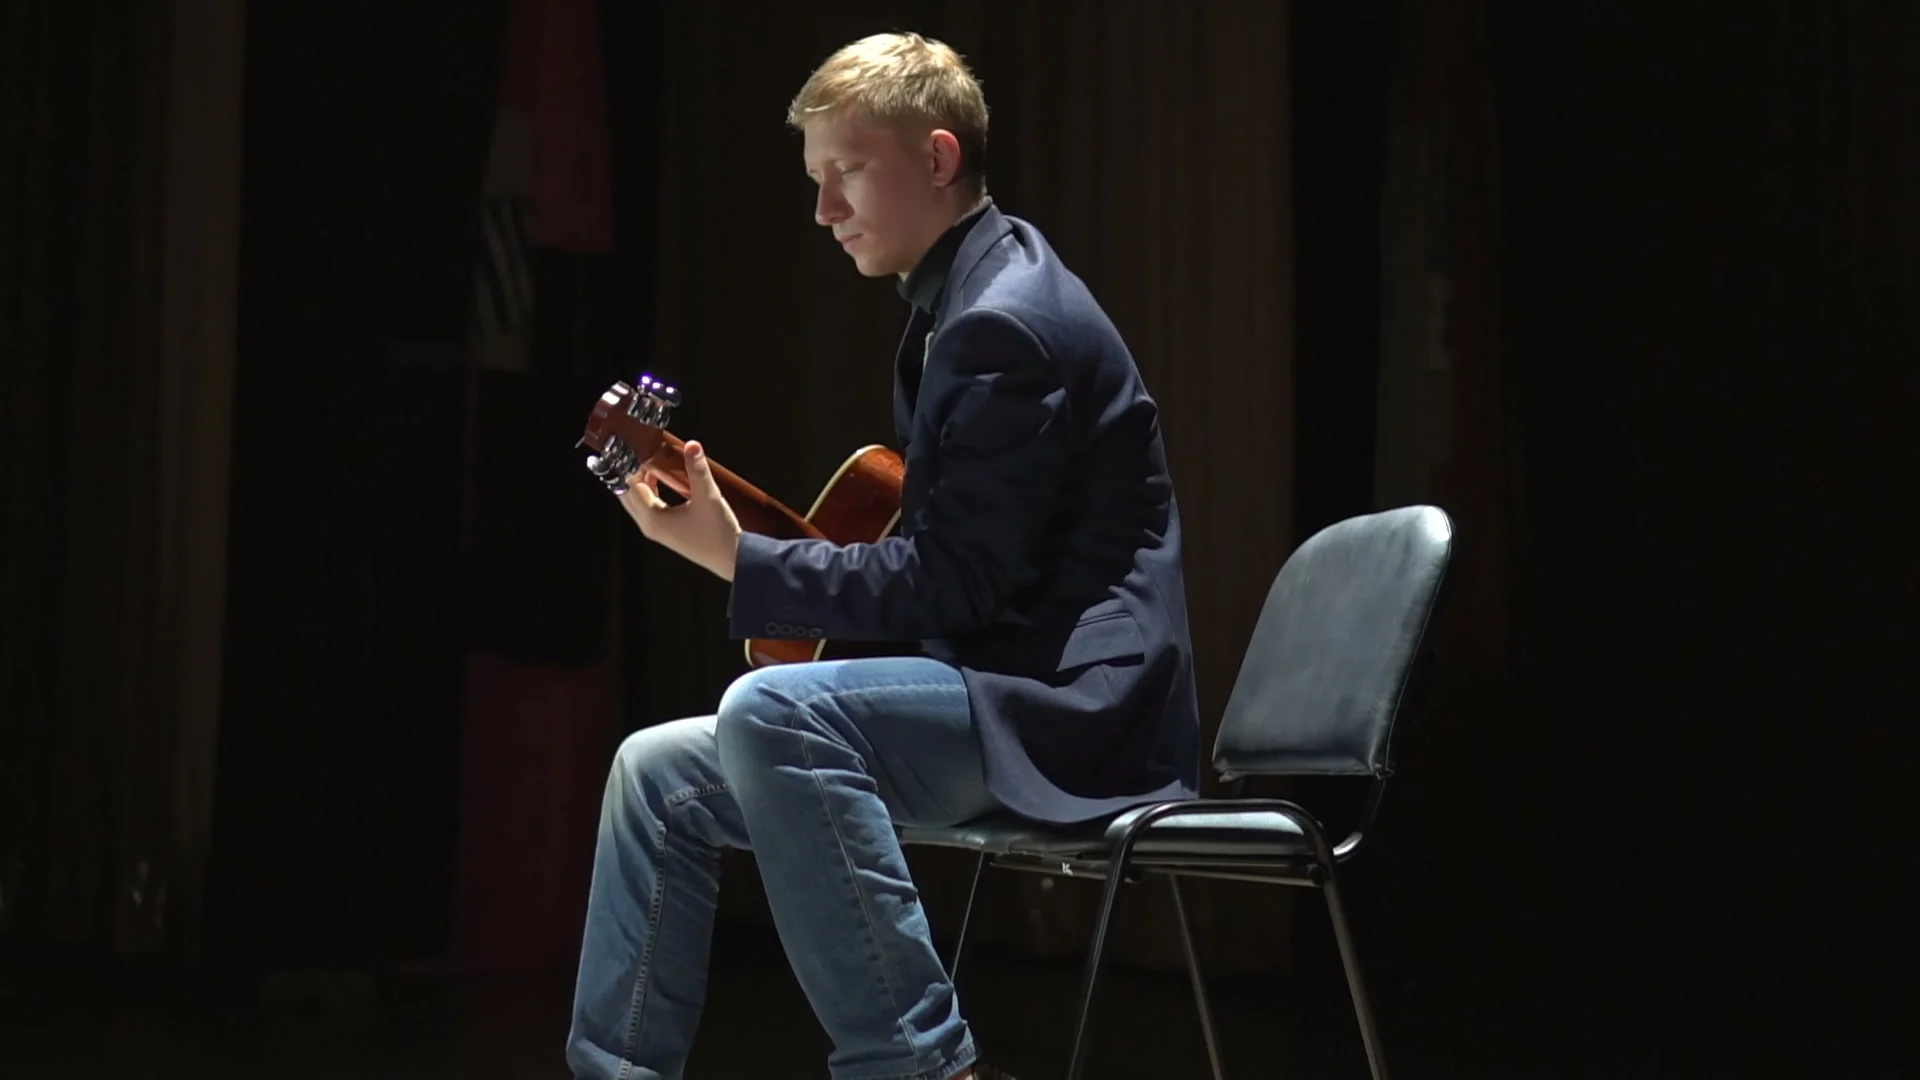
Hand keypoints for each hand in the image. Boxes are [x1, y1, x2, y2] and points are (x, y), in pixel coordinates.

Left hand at [615, 440, 741, 581]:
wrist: (733, 559)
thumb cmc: (719, 533)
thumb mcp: (708, 497)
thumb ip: (698, 470)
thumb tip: (692, 445)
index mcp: (653, 518)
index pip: (631, 486)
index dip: (633, 465)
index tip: (640, 447)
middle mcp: (650, 526)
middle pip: (628, 495)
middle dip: (631, 473)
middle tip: (640, 451)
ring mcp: (657, 531)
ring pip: (637, 502)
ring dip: (639, 482)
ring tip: (650, 462)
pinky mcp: (666, 533)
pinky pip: (648, 508)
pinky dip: (649, 492)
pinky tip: (661, 480)